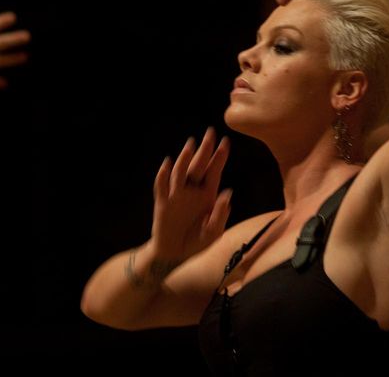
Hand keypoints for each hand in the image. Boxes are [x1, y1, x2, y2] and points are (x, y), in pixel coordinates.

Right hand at [149, 127, 230, 261]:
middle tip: (210, 133)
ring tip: (191, 145)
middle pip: (198, 166)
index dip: (219, 157)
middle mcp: (192, 191)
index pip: (214, 172)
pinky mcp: (162, 203)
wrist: (175, 254)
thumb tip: (227, 193)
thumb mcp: (214, 232)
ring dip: (185, 158)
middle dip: (205, 150)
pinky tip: (167, 164)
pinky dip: (163, 175)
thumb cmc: (197, 242)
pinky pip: (161, 187)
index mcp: (207, 195)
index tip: (225, 141)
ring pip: (180, 172)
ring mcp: (176, 196)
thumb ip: (220, 215)